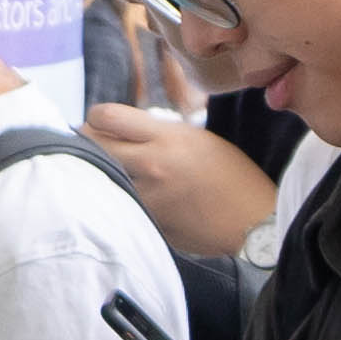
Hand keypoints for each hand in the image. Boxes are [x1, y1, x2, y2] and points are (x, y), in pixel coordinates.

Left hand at [86, 101, 273, 260]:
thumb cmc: (231, 176)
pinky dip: (118, 200)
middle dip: (87, 143)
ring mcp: (146, 197)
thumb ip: (157, 134)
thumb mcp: (197, 140)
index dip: (97, 118)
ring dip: (99, 174)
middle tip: (92, 147)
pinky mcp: (146, 222)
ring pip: (100, 178)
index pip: (107, 116)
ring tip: (111, 174)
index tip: (99, 124)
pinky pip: (119, 205)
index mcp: (166, 137)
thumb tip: (120, 133)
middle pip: (92, 145)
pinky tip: (132, 200)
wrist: (252, 221)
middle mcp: (151, 164)